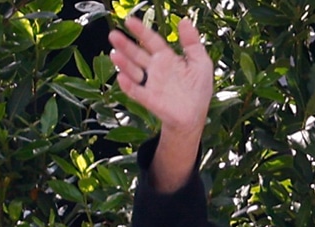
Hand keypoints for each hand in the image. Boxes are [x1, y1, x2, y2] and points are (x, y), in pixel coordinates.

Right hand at [109, 16, 212, 136]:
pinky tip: (121, 78)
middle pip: (137, 54)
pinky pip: (137, 92)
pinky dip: (129, 86)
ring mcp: (151, 85)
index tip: (129, 21)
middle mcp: (156, 70)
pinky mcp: (150, 100)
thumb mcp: (201, 62)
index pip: (151, 41)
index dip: (141, 31)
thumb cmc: (198, 91)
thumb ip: (192, 42)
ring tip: (114, 54)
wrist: (194, 117)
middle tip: (113, 35)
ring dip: (124, 63)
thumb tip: (185, 21)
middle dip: (125, 45)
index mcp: (167, 58)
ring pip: (134, 71)